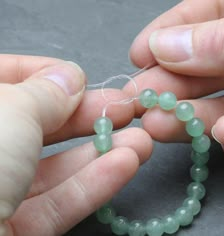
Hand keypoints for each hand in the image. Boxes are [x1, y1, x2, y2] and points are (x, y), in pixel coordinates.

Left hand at [0, 55, 151, 235]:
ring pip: (55, 166)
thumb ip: (43, 93)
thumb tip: (70, 77)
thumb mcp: (9, 115)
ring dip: (102, 152)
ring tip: (139, 140)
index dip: (47, 74)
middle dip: (88, 115)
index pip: (6, 77)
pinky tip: (125, 164)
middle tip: (123, 108)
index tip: (81, 78)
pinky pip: (57, 202)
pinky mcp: (14, 230)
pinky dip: (94, 183)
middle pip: (39, 124)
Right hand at [125, 0, 223, 160]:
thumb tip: (162, 46)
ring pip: (214, 105)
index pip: (200, 17)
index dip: (165, 34)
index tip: (137, 54)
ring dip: (185, 117)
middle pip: (199, 68)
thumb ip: (220, 39)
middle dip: (166, 85)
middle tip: (136, 99)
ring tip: (156, 125)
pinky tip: (221, 133)